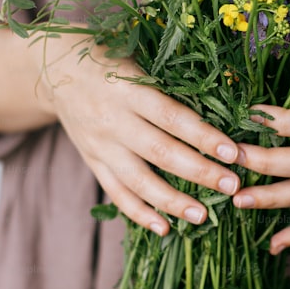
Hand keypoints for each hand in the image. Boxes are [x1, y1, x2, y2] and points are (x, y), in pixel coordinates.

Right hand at [35, 37, 242, 236]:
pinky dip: (139, 212)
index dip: (204, 136)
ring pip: (138, 180)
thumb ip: (173, 83)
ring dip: (172, 201)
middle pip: (160, 152)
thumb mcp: (139, 60)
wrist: (57, 70)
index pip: (173, 117)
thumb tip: (225, 103)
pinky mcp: (92, 161)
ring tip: (202, 216)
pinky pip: (116, 192)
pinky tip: (164, 228)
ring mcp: (100, 145)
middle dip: (199, 171)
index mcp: (130, 89)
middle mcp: (113, 120)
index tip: (233, 152)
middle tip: (232, 185)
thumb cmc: (110, 60)